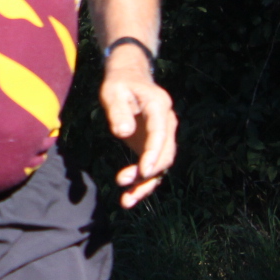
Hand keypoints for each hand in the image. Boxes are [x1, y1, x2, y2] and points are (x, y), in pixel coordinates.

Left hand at [103, 50, 175, 207]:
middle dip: (148, 174)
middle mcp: (167, 123)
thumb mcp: (112, 91)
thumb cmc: (119, 83)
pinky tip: (128, 195)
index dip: (153, 154)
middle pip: (165, 154)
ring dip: (146, 184)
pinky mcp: (153, 145)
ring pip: (161, 165)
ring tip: (126, 201)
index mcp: (159, 107)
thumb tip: (123, 132)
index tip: (143, 172)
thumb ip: (118, 111)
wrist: (129, 78)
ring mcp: (162, 135)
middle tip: (124, 186)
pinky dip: (142, 181)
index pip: (160, 134)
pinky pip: (152, 166)